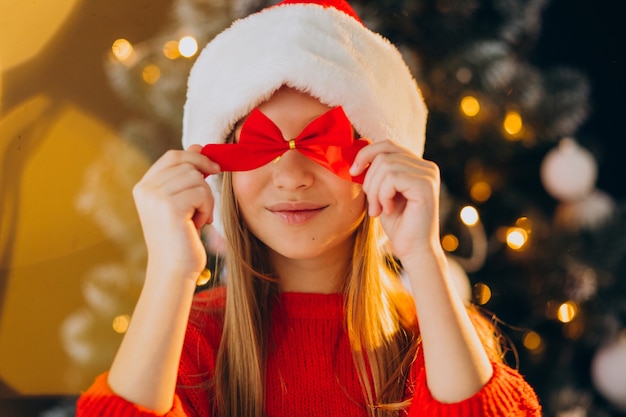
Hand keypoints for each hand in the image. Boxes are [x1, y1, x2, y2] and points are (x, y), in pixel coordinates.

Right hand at [132, 145, 219, 281]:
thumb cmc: (181, 237)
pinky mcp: (170, 207)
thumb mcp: (181, 202)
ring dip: (206, 199)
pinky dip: (207, 208)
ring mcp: (156, 197)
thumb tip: (198, 145)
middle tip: (204, 205)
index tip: (213, 169)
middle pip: (187, 164)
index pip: (172, 156)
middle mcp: (146, 189)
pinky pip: (202, 192)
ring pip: (197, 178)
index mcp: (144, 186)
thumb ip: (186, 175)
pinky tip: (199, 224)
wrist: (174, 269)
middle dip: (204, 182)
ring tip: (198, 218)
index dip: (196, 157)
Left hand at [350, 140, 440, 262]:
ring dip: (375, 191)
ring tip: (379, 209)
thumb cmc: (398, 224)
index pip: (387, 145)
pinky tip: (388, 210)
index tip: (353, 172)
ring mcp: (428, 175)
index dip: (366, 154)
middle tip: (372, 204)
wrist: (413, 250)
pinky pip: (392, 178)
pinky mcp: (425, 185)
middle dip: (369, 180)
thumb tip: (360, 152)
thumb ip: (377, 172)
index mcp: (417, 165)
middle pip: (383, 154)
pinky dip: (383, 195)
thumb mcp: (382, 193)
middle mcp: (426, 166)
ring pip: (385, 166)